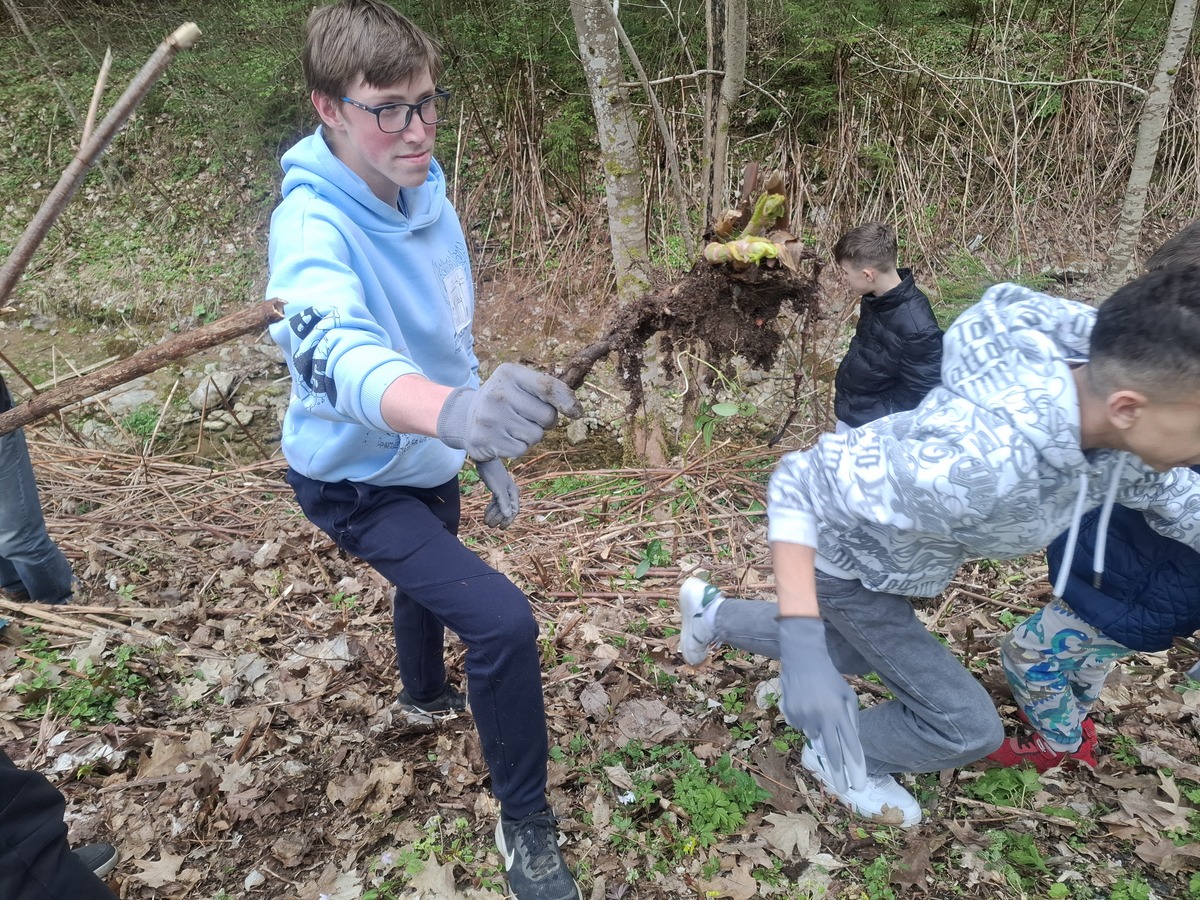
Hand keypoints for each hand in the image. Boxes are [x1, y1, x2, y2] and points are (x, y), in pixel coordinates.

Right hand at [437, 363, 581, 460]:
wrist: (464, 416)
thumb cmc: (504, 399)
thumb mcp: (520, 383)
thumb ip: (548, 389)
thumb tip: (576, 410)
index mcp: (509, 374)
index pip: (548, 386)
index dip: (566, 401)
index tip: (576, 412)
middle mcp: (498, 393)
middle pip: (547, 416)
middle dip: (543, 421)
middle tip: (524, 416)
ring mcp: (489, 417)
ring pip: (535, 436)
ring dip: (529, 435)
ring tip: (511, 426)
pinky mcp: (484, 440)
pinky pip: (520, 450)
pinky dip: (517, 447)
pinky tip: (503, 437)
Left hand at [477, 459, 518, 528]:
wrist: (485, 460)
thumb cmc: (492, 473)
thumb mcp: (498, 489)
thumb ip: (503, 502)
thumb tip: (508, 515)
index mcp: (513, 492)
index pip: (514, 510)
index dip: (508, 520)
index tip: (501, 528)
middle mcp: (510, 492)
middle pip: (506, 509)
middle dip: (498, 518)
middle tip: (489, 525)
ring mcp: (503, 490)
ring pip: (500, 506)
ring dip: (493, 514)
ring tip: (485, 522)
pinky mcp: (496, 488)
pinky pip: (495, 501)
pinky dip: (491, 508)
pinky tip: (485, 513)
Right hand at [777, 615, 866, 793]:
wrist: (803, 658)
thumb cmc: (830, 677)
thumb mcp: (848, 696)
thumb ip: (851, 721)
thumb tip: (849, 746)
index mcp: (838, 711)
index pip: (850, 744)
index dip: (855, 766)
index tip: (859, 784)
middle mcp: (822, 716)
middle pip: (832, 752)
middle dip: (839, 774)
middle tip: (844, 791)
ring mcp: (804, 715)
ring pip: (814, 737)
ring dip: (819, 731)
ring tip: (818, 708)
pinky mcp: (790, 713)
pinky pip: (801, 726)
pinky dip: (805, 721)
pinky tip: (806, 704)